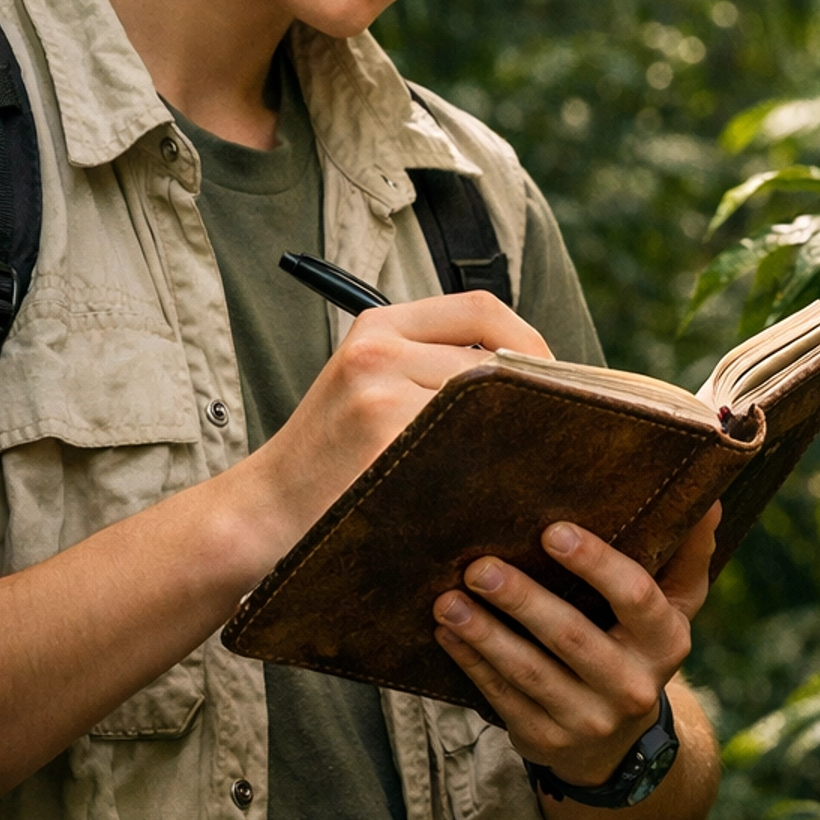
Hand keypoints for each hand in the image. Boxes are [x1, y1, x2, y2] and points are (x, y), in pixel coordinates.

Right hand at [247, 293, 551, 580]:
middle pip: (491, 360)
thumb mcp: (368, 382)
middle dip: (529, 397)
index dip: (529, 340)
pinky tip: (493, 492)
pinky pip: (463, 451)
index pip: (481, 307)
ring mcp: (379, 398)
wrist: (265, 511)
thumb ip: (434, 364)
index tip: (552, 377)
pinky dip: (486, 470)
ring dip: (512, 437)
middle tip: (554, 431)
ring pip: (484, 407)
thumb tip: (537, 374)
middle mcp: (377, 350)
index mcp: (378, 325)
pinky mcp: (383, 446)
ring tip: (527, 464)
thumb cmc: (331, 455)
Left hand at [431, 506, 719, 787]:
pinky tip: (446, 633)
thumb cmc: (639, 644)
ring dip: (484, 634)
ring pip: (530, 673)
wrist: (619, 744)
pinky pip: (502, 698)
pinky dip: (470, 663)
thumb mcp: (673, 606)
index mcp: (666, 641)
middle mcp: (633, 685)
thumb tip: (707, 498)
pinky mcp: (546, 740)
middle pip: (572, 637)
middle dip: (522, 600)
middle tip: (478, 566)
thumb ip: (686, 553)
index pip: (637, 597)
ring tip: (448, 601)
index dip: (596, 563)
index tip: (552, 530)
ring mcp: (588, 719)